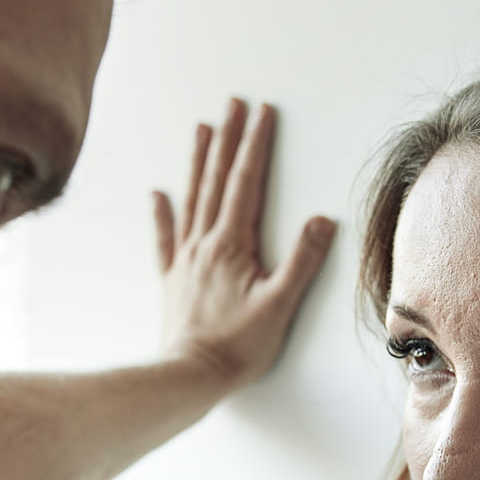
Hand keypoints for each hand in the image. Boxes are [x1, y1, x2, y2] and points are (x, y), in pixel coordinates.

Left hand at [152, 98, 336, 387]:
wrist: (190, 375)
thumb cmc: (237, 347)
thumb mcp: (279, 305)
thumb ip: (301, 261)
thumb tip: (321, 221)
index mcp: (232, 245)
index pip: (246, 183)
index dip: (256, 145)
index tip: (262, 112)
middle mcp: (205, 244)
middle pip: (217, 181)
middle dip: (228, 139)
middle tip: (233, 103)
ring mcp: (186, 259)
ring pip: (191, 199)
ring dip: (199, 162)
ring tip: (201, 128)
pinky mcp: (174, 279)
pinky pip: (166, 239)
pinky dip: (162, 214)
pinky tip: (158, 194)